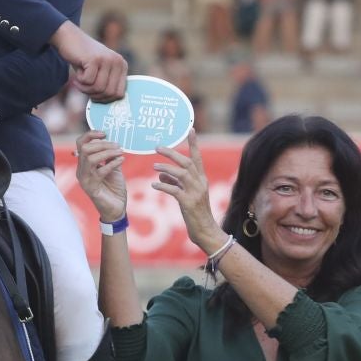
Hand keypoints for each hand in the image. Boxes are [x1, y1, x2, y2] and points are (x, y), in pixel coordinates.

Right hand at [52, 22, 127, 102]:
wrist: (70, 38)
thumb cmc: (84, 59)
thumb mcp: (100, 71)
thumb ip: (107, 84)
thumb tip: (109, 105)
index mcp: (122, 66)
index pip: (119, 94)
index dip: (105, 99)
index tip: (94, 94)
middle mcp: (118, 62)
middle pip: (109, 93)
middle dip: (94, 95)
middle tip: (84, 87)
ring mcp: (107, 60)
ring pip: (98, 88)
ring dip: (85, 88)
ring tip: (80, 80)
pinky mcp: (95, 59)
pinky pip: (88, 81)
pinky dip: (80, 81)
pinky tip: (78, 72)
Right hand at [74, 131, 127, 222]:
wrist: (116, 209)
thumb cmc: (114, 188)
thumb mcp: (113, 168)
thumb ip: (111, 156)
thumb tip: (114, 142)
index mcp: (84, 164)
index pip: (80, 144)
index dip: (91, 135)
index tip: (105, 133)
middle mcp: (81, 171)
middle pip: (84, 149)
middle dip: (102, 144)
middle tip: (117, 144)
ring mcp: (84, 179)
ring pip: (90, 158)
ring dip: (107, 152)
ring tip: (120, 151)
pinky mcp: (91, 188)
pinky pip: (100, 171)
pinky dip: (112, 163)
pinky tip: (122, 160)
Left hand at [153, 132, 224, 252]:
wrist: (206, 232)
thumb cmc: (195, 214)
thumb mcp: (185, 195)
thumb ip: (175, 182)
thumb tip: (161, 173)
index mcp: (201, 179)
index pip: (197, 157)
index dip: (194, 143)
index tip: (191, 129)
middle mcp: (200, 183)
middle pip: (187, 162)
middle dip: (172, 154)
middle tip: (157, 147)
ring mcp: (195, 193)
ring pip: (181, 174)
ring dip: (166, 168)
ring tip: (154, 166)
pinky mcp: (189, 203)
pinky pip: (174, 190)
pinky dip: (163, 185)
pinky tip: (154, 185)